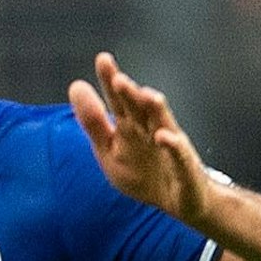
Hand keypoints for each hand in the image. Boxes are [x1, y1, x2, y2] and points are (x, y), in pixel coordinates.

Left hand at [69, 52, 213, 224]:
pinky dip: (172, 146)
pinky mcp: (184, 167)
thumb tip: (75, 86)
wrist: (180, 201)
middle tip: (118, 78)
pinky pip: (179, 155)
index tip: (103, 59)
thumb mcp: (109, 150)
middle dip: (130, 93)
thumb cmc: (142, 172)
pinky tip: (163, 136)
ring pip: (162, 123)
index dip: (111, 80)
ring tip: (145, 95)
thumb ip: (93, 121)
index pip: (119, 100)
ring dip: (155, 110)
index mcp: (131, 127)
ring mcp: (169, 147)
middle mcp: (151, 130)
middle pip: (139, 108)